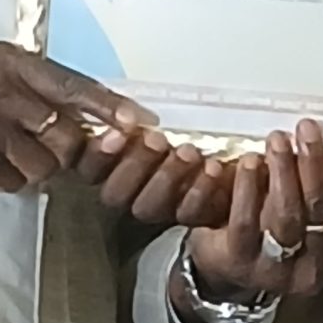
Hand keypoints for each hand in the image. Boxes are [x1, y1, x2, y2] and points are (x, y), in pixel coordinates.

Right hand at [0, 43, 141, 191]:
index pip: (74, 85)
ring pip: (45, 162)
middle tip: (47, 148)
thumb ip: (32, 86)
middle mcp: (3, 87)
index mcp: (11, 61)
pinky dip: (6, 178)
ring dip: (33, 167)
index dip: (109, 108)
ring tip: (5, 152)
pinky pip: (15, 180)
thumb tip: (89, 113)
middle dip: (66, 149)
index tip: (137, 124)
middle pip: (66, 132)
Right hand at [68, 125, 232, 229]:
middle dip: (136, 164)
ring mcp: (158, 206)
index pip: (90, 167)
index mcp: (110, 160)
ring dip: (167, 177)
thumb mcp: (142, 107)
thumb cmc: (179, 116)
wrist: (232, 146)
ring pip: (147, 207)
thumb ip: (120, 110)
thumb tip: (123, 117)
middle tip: (157, 140)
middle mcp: (128, 189)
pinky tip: (213, 167)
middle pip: (115, 193)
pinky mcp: (190, 215)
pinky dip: (200, 191)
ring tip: (188, 152)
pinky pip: (187, 214)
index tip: (120, 133)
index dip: (100, 154)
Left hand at [183, 121, 322, 305]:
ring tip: (277, 141)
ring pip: (285, 216)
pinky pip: (246, 221)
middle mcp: (310, 270)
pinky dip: (249, 187)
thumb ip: (317, 189)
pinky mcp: (238, 262)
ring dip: (284, 171)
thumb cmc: (273, 231)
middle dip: (314, 166)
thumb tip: (321, 144)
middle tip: (307, 131)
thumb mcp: (305, 218)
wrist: (227, 267)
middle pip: (318, 213)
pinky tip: (250, 162)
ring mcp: (273, 269)